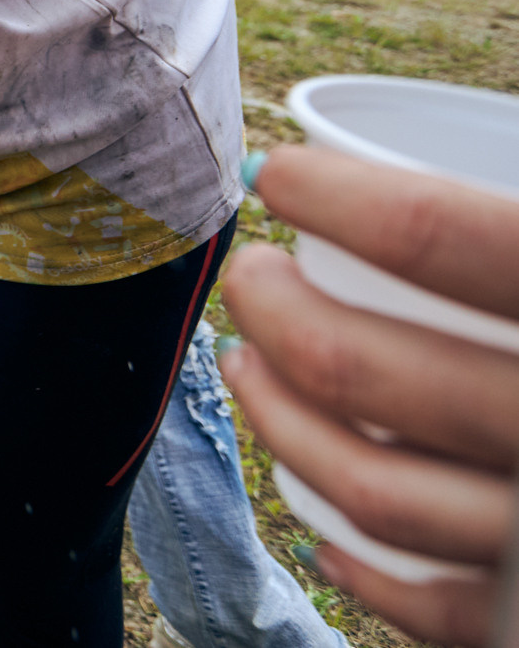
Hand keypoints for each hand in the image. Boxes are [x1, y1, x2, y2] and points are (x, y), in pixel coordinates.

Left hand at [219, 148, 518, 645]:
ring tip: (243, 365)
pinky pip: (428, 601)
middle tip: (251, 278)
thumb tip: (405, 135)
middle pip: (361, 365)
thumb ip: (510, 229)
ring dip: (282, 424)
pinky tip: (320, 516)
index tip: (280, 174)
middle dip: (275, 312)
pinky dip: (359, 558)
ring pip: (368, 487)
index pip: (439, 237)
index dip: (338, 196)